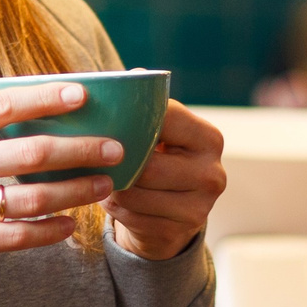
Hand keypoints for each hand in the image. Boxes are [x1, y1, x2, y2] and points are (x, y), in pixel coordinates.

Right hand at [0, 81, 122, 294]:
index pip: (1, 106)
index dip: (45, 97)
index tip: (82, 93)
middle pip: (30, 152)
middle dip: (81, 149)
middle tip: (115, 147)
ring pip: (31, 197)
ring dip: (75, 192)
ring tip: (105, 186)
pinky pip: (14, 237)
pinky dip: (49, 232)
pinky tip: (71, 226)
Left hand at [106, 101, 225, 261]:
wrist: (171, 213)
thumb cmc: (159, 158)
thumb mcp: (161, 133)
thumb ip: (148, 106)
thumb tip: (132, 75)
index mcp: (209, 139)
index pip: (166, 119)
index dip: (132, 119)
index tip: (110, 120)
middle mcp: (212, 173)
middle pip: (147, 164)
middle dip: (116, 161)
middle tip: (94, 154)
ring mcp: (200, 207)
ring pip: (134, 193)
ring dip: (110, 185)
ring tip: (102, 175)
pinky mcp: (178, 231)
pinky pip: (130, 216)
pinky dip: (114, 206)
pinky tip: (113, 196)